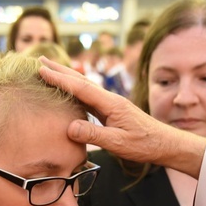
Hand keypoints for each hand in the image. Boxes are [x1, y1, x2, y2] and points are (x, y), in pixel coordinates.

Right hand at [38, 57, 205, 176]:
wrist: (164, 143)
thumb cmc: (144, 145)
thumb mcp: (118, 143)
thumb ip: (94, 135)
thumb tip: (70, 127)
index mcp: (111, 104)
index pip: (80, 88)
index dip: (60, 79)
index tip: (42, 70)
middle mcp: (110, 99)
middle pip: (81, 81)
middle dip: (60, 71)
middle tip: (40, 61)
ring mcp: (111, 104)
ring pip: (84, 87)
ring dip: (66, 78)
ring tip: (50, 71)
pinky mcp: (112, 110)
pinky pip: (88, 97)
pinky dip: (75, 91)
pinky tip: (69, 92)